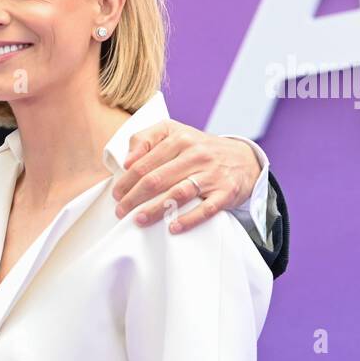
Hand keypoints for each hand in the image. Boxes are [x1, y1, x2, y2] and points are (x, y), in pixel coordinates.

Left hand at [112, 121, 260, 233]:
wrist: (242, 158)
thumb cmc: (198, 148)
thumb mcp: (174, 132)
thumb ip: (145, 139)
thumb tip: (127, 160)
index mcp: (180, 138)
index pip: (145, 162)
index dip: (127, 180)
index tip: (116, 193)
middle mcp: (196, 154)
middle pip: (157, 178)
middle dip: (134, 197)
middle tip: (121, 210)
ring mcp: (212, 173)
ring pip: (178, 193)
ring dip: (155, 209)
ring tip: (138, 220)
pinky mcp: (226, 191)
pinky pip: (206, 208)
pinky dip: (189, 219)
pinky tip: (173, 228)